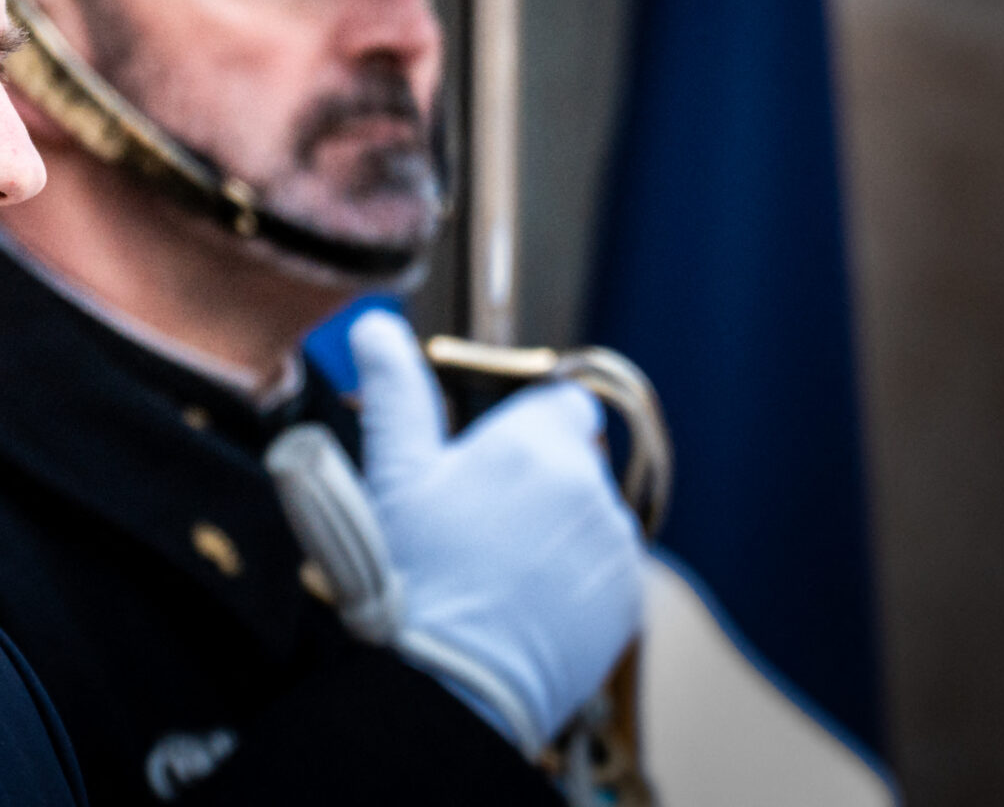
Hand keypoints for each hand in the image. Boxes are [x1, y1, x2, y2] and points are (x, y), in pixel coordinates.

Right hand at [350, 310, 643, 754]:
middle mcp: (590, 485)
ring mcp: (615, 546)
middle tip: (478, 522)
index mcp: (536, 442)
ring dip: (557, 530)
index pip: (564, 403)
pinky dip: (576, 580)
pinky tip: (525, 602)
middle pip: (574, 462)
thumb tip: (375, 320)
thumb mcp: (394, 472)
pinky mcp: (628, 600)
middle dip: (536, 481)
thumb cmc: (416, 572)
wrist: (451, 682)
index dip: (527, 425)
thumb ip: (395, 390)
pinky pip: (606, 571)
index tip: (491, 459)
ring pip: (590, 517)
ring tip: (498, 569)